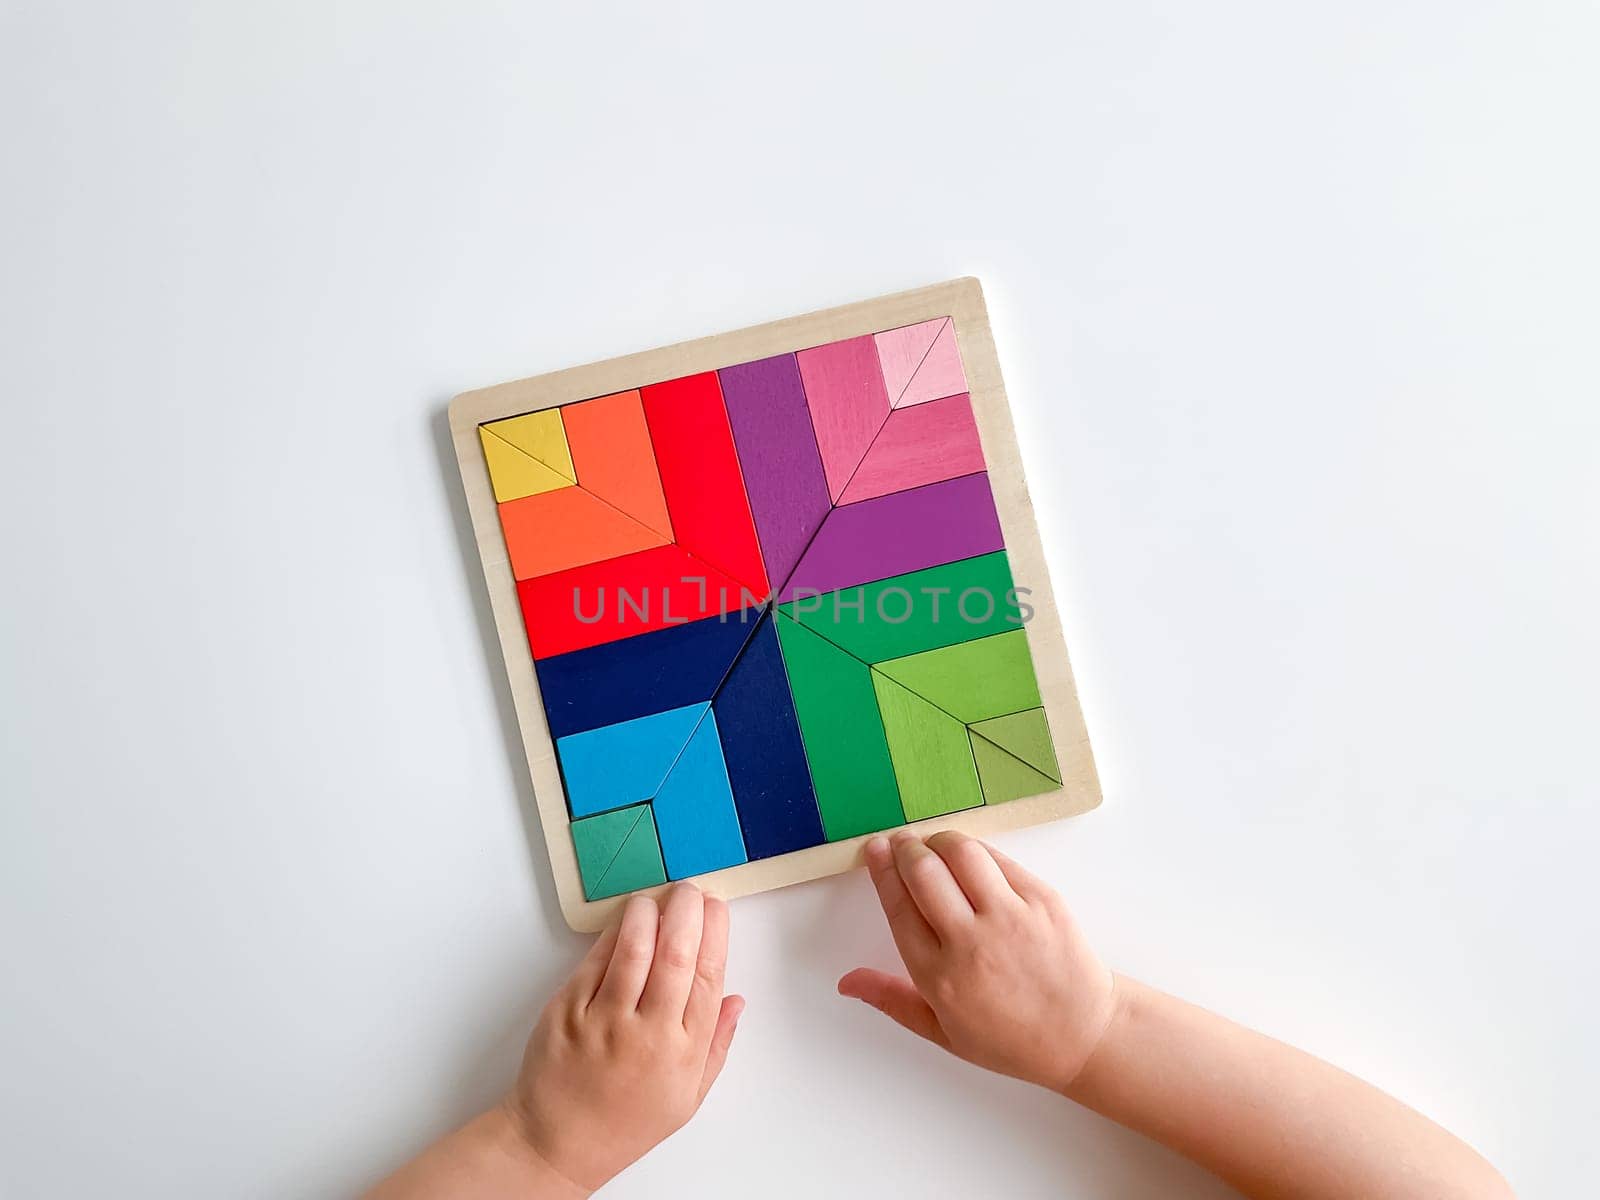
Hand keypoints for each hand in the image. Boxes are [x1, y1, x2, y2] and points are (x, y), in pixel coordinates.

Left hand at [506, 883, 743, 1194]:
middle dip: (687, 912)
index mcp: (683, 1053)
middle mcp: (647, 1033)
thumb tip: (736, 1001)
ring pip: (634, 950)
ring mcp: (603, 1021)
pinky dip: (613, 934)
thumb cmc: (625, 1123)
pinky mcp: (567, 1011)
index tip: (717, 908)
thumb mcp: (687, 1098)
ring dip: (649, 914)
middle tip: (689, 891)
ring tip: (655, 899)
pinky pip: (595, 961)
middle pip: (677, 956)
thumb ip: (716, 1046)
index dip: (716, 934)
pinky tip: (625, 921)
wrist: (558, 1143)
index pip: (709, 977)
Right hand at [838, 830, 1115, 1093]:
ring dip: (940, 840)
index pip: (899, 908)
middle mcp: (971, 942)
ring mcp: (1010, 917)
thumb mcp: (943, 1033)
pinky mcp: (1042, 899)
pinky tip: (969, 857)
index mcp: (940, 977)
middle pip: (924, 872)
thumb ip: (893, 1001)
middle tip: (901, 842)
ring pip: (962, 853)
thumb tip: (846, 982)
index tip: (876, 851)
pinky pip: (999, 859)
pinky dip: (977, 851)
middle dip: (906, 848)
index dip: (883, 872)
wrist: (1084, 1034)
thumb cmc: (1010, 1039)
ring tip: (934, 845)